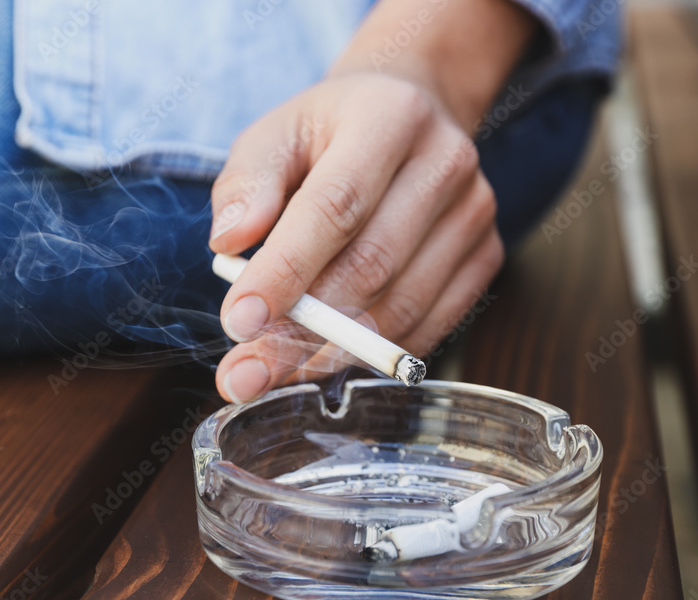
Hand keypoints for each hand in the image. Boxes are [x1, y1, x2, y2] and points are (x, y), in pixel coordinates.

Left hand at [207, 0, 535, 402]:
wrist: (407, 114)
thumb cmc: (326, 134)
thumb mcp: (273, 136)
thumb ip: (245, 185)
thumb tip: (228, 243)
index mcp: (389, 116)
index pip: (334, 207)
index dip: (285, 271)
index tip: (238, 322)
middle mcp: (445, 161)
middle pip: (371, 265)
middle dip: (300, 331)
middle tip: (244, 372)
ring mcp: (474, 212)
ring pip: (400, 306)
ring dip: (330, 354)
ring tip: (272, 372)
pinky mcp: (485, 255)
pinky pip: (427, 325)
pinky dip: (370, 356)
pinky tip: (321, 363)